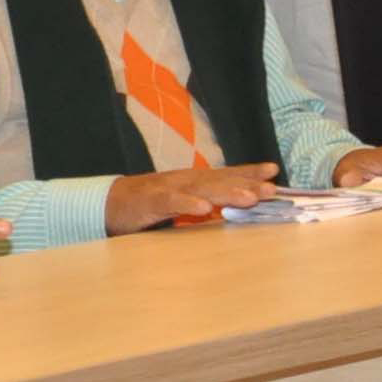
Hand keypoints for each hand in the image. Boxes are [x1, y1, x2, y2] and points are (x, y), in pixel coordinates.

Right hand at [106, 161, 284, 230]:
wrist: (108, 203)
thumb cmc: (149, 204)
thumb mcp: (181, 201)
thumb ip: (204, 202)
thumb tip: (234, 207)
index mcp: (194, 181)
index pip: (226, 174)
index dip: (249, 173)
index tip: (274, 173)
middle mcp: (185, 181)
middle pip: (220, 181)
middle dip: (247, 184)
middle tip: (272, 189)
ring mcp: (169, 189)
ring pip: (202, 189)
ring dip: (227, 192)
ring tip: (249, 198)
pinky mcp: (151, 202)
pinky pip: (172, 202)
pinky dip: (187, 204)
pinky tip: (204, 209)